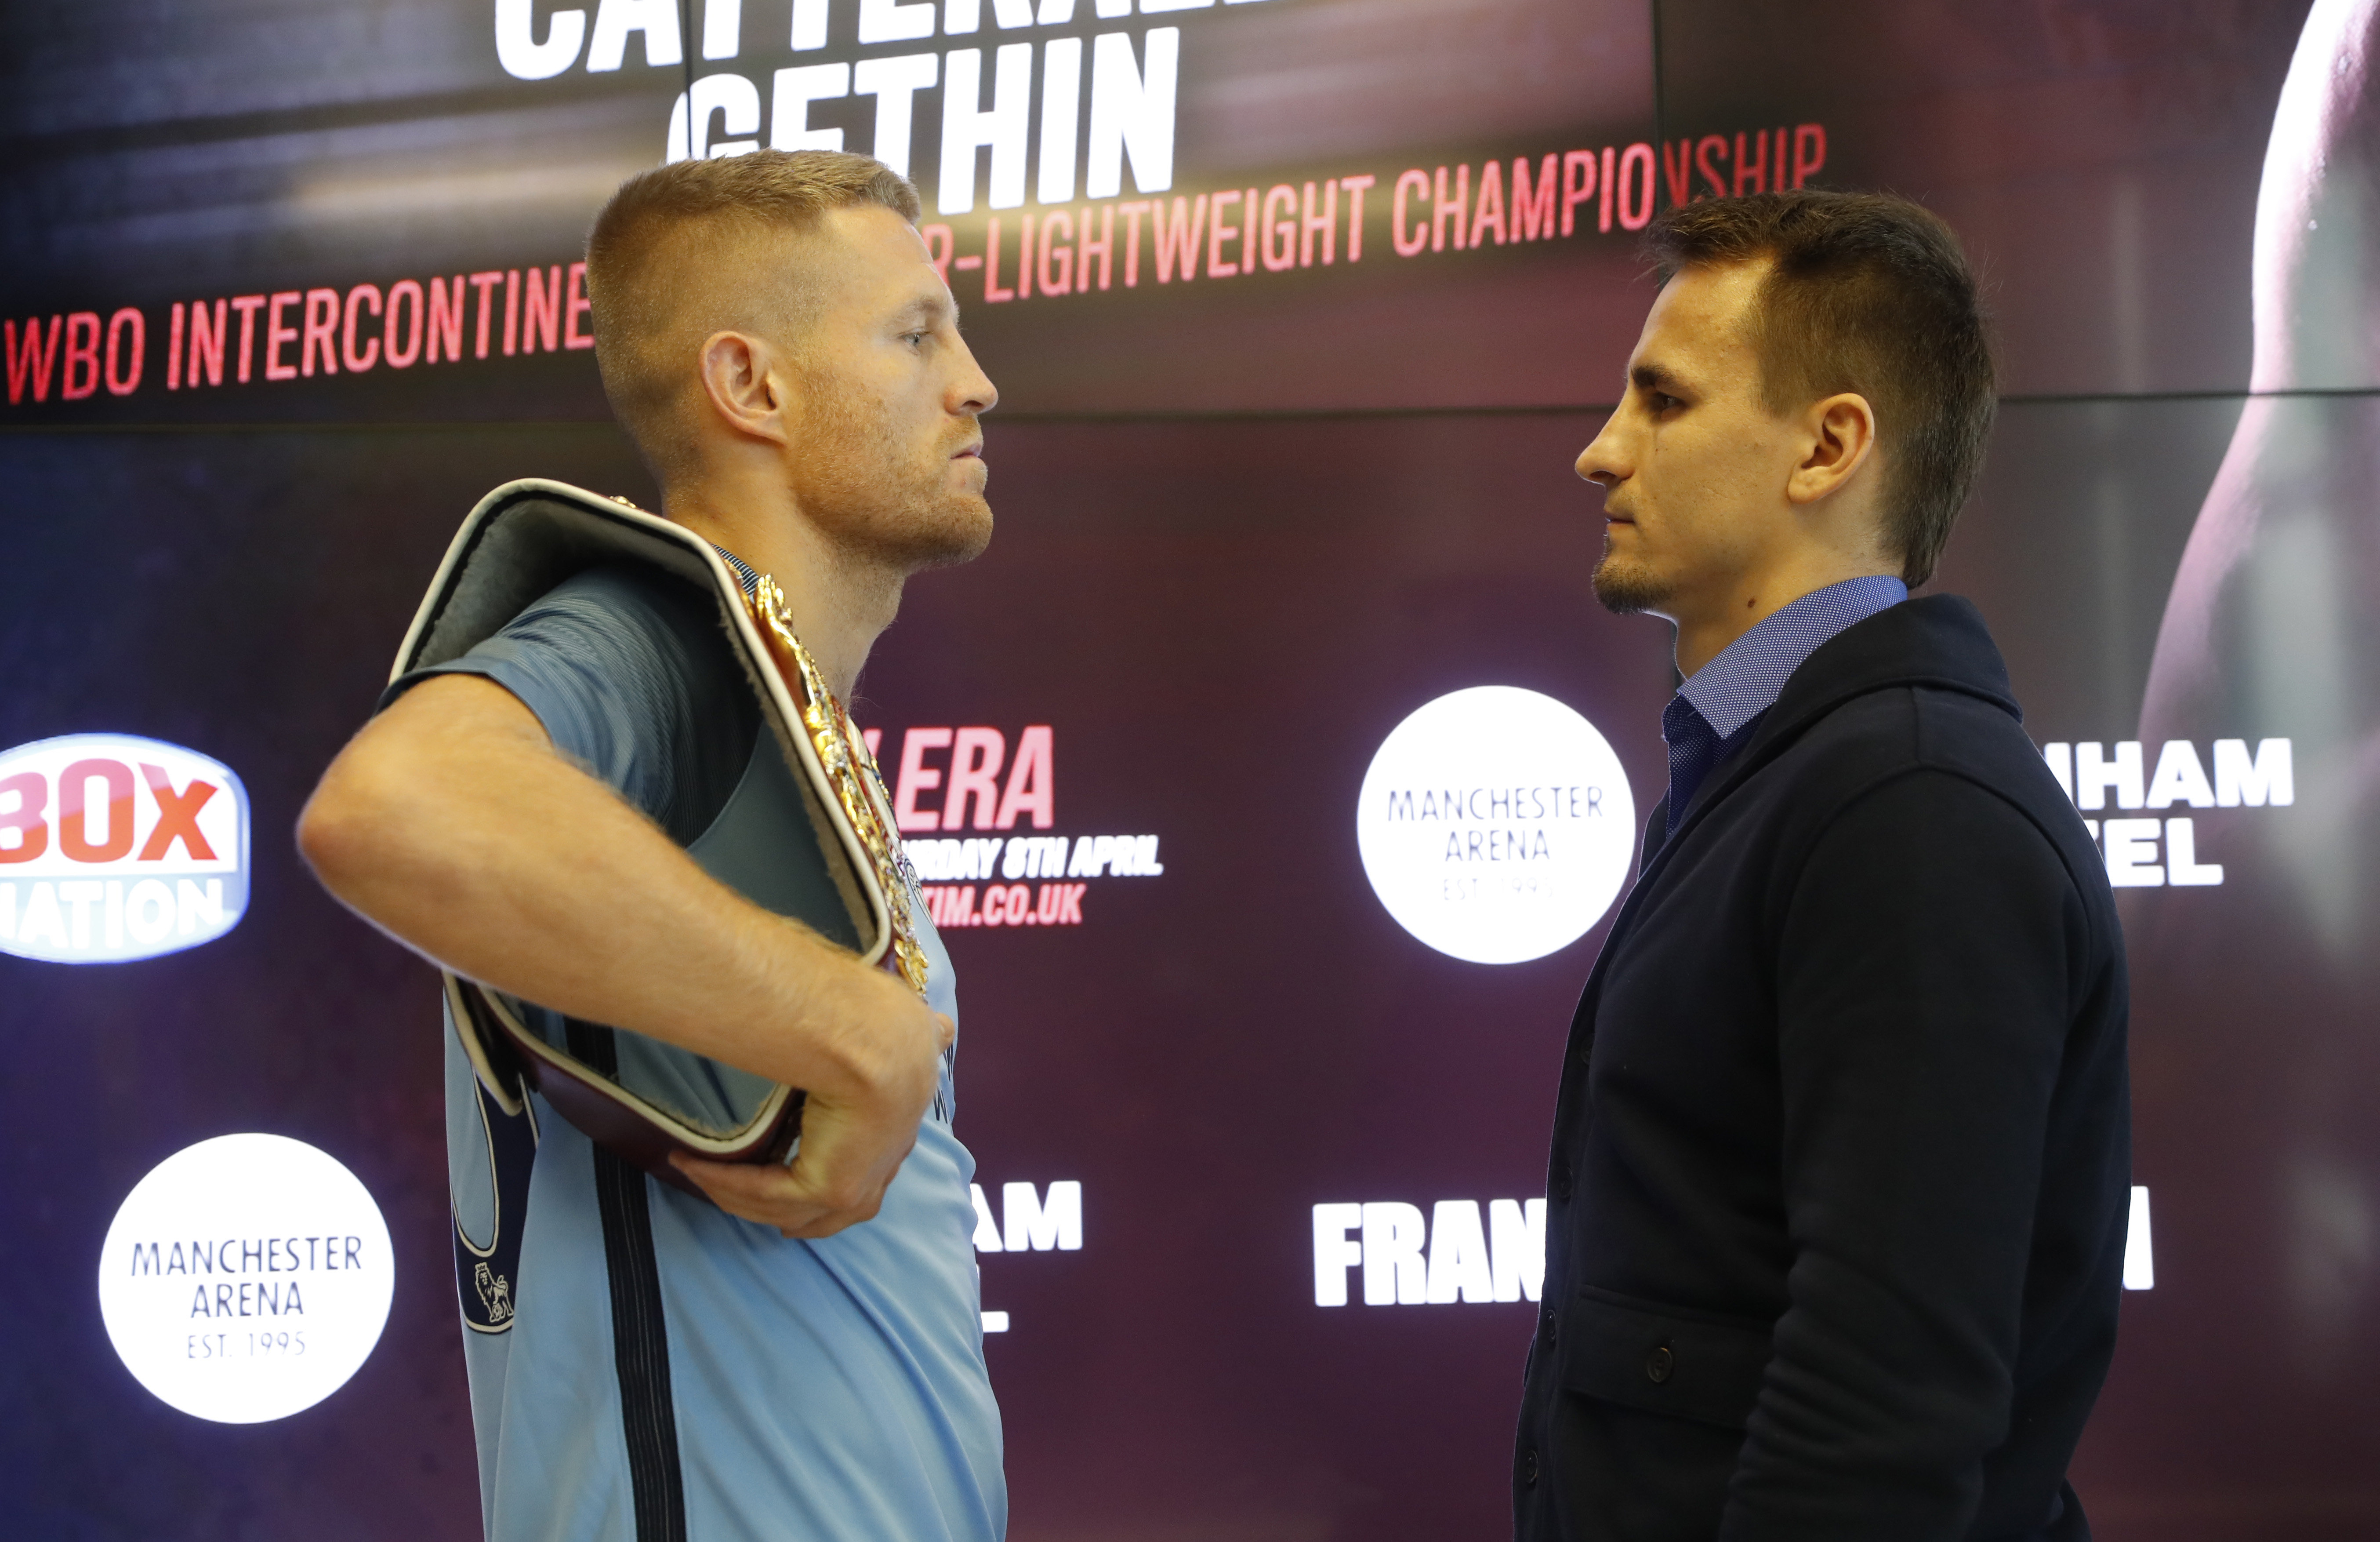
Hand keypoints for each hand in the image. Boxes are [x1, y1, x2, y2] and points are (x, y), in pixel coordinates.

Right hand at [672, 961, 952, 1237]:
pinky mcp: (829, 1190)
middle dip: (786, 1210)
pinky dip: (726, 1183)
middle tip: (737, 1193)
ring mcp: (858, 1186)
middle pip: (829, 1211)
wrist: (876, 1036)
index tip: (788, 1169)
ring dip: (738, 1192)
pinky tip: (692, 1164)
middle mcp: (882, 1166)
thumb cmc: (890, 1024)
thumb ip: (924, 1036)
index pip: (867, 1172)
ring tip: (696, 1170)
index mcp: (898, 1131)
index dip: (827, 1177)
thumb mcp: (911, 1033)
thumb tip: (944, 1027)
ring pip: (789, 1210)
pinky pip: (765, 1198)